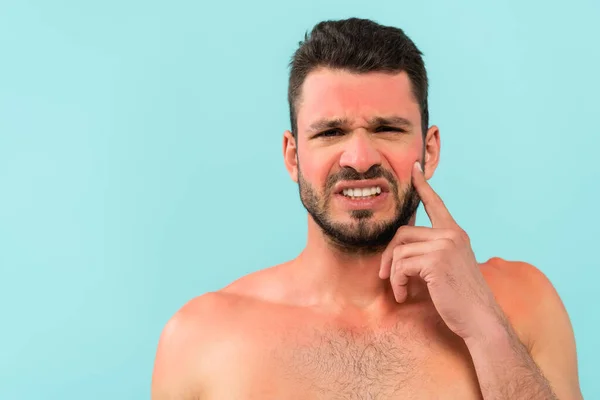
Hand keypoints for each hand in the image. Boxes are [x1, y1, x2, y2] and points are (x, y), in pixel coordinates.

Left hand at [379, 162, 504, 340]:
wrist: (480, 319)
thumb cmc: (461, 299)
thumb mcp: (447, 268)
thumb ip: (431, 251)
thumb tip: (400, 247)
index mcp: (455, 234)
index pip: (436, 204)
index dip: (423, 186)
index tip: (415, 169)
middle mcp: (451, 234)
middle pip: (403, 233)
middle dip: (389, 255)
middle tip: (385, 275)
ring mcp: (445, 245)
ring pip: (399, 250)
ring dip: (393, 274)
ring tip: (399, 291)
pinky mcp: (435, 260)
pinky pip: (401, 265)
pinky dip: (397, 282)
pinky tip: (402, 295)